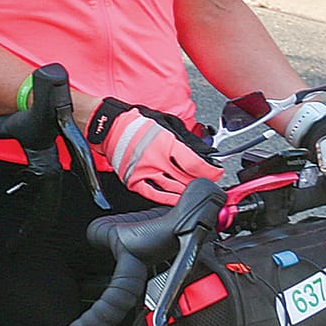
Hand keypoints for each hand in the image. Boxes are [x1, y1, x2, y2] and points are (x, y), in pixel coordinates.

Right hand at [88, 99, 219, 203]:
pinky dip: (168, 199)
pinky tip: (177, 200)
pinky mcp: (133, 181)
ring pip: (173, 188)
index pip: (195, 164)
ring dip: (187, 191)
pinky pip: (154, 195)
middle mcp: (156, 160)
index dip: (210, 172)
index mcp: (166, 144)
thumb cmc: (136, 125)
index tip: (216, 173)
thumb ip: (182, 140)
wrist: (108, 128)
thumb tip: (201, 153)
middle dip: (201, 181)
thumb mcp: (165, 126)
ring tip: (194, 190)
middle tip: (208, 182)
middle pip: (187, 178)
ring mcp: (144, 172)